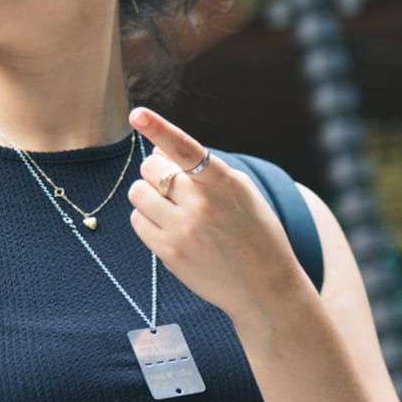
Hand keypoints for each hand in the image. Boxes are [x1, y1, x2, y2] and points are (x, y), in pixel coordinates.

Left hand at [124, 106, 312, 334]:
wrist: (265, 287)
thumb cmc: (254, 231)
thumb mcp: (241, 192)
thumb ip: (201, 168)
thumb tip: (156, 152)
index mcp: (225, 183)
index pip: (186, 149)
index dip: (159, 129)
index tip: (137, 114)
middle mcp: (202, 206)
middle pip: (150, 168)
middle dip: (157, 171)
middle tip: (176, 185)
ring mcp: (183, 231)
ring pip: (137, 192)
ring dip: (148, 193)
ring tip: (173, 206)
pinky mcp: (169, 254)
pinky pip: (136, 221)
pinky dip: (147, 219)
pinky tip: (171, 227)